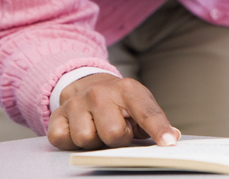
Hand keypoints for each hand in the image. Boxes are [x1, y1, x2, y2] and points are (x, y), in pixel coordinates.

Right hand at [47, 73, 180, 149]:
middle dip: (117, 139)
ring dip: (94, 142)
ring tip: (98, 129)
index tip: (168, 142)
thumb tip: (172, 137)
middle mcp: (100, 93)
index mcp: (128, 89)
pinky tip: (80, 129)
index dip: (158, 129)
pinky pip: (63, 140)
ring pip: (86, 139)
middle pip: (113, 134)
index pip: (146, 112)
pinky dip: (71, 142)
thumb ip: (155, 121)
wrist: (88, 85)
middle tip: (117, 130)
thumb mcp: (140, 104)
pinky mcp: (57, 115)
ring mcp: (76, 103)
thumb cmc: (119, 102)